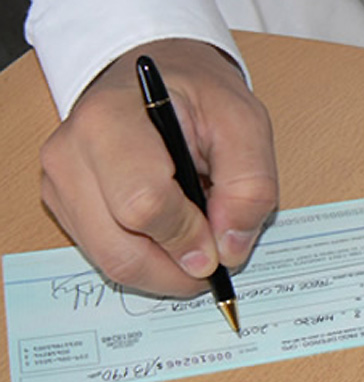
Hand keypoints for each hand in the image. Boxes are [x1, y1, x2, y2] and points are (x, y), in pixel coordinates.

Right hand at [40, 39, 276, 296]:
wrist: (162, 77)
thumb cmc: (201, 98)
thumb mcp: (246, 124)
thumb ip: (250, 186)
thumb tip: (229, 250)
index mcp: (110, 121)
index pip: (143, 205)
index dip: (189, 236)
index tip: (221, 244)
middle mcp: (71, 154)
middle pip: (119, 249)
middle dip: (176, 268)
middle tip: (214, 261)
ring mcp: (60, 183)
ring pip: (111, 261)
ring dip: (165, 268)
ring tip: (197, 240)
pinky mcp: (66, 206)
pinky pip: (106, 256)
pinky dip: (149, 259)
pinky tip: (173, 232)